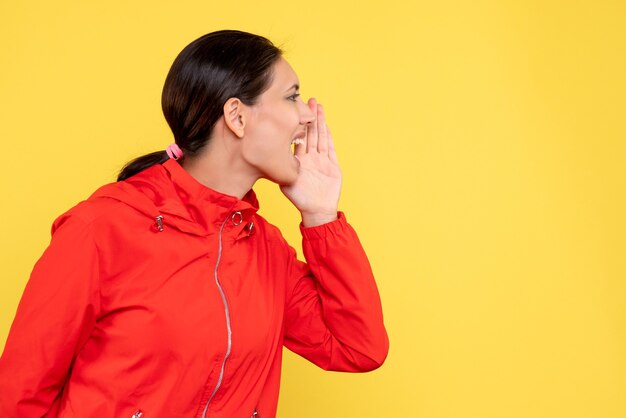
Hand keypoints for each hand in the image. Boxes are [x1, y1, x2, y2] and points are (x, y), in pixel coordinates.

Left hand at [280, 98, 341, 226]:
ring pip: (320, 136)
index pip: (297, 137)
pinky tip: (326, 124)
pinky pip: (330, 147)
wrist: (316, 210)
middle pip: (311, 132)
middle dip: (310, 115)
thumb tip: (267, 152)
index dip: (297, 123)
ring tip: (318, 105)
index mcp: (298, 159)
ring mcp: (321, 159)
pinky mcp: (332, 164)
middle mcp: (310, 157)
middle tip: (308, 99)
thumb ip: (280, 167)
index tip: (293, 109)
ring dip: (320, 121)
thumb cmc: (299, 198)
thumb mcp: (285, 180)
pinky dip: (328, 135)